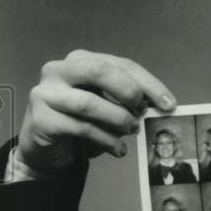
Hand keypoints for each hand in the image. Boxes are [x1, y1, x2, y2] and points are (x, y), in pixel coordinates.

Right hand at [17, 50, 175, 175]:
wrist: (49, 151)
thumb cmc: (83, 123)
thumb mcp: (109, 106)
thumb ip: (128, 100)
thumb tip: (159, 105)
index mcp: (80, 60)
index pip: (121, 64)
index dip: (149, 83)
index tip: (169, 103)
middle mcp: (59, 70)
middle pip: (100, 71)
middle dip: (129, 92)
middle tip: (142, 112)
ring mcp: (45, 93)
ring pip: (89, 103)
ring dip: (118, 120)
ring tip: (132, 131)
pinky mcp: (41, 119)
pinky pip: (81, 128)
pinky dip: (106, 140)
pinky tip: (119, 149)